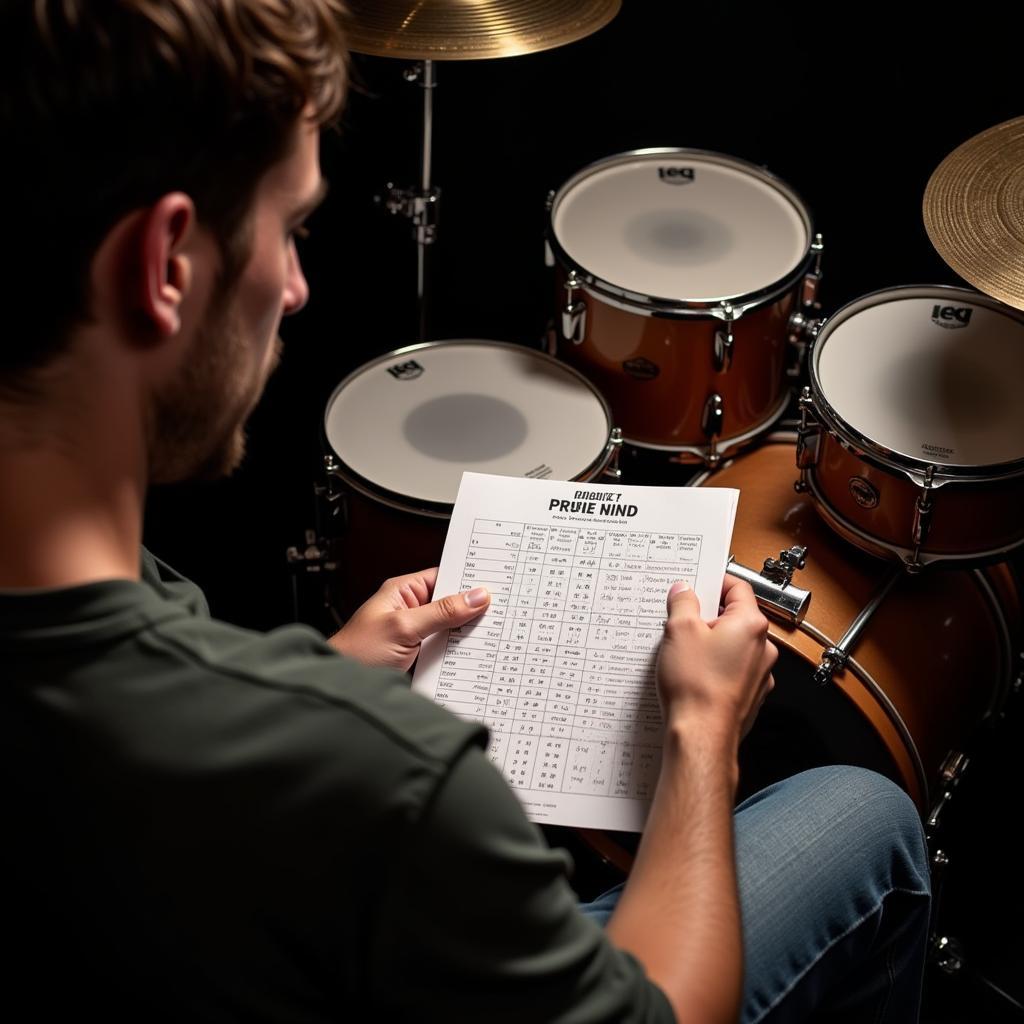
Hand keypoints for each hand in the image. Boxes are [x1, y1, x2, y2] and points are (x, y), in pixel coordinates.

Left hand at [328, 568, 489, 671]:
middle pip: (451, 603)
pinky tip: (472, 655)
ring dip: (466, 633)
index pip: (444, 576)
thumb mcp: (404, 627)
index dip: (469, 580)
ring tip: (490, 634)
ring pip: (450, 628)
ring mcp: (415, 633)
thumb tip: (475, 597)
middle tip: (499, 612)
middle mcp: (410, 609)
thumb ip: (441, 612)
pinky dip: (458, 652)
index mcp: (403, 591)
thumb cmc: (356, 652)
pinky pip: (445, 648)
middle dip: (472, 609)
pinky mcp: (418, 655)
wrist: (341, 687)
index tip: (495, 584)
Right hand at [656, 575, 776, 745]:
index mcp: (750, 625)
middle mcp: (762, 648)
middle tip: (681, 621)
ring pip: (733, 645)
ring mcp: (759, 674)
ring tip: (683, 652)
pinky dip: (715, 667)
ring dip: (711, 644)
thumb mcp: (679, 631)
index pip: (737, 587)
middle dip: (707, 617)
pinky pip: (732, 670)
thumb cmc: (697, 687)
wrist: (702, 735)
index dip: (714, 582)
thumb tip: (684, 592)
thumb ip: (683, 604)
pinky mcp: (749, 695)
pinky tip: (692, 674)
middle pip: (734, 617)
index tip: (697, 585)